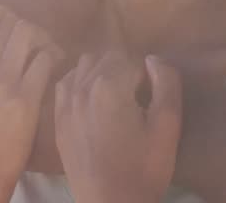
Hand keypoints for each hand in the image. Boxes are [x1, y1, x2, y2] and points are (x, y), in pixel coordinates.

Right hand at [0, 4, 63, 202]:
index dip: (3, 17)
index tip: (9, 32)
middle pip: (13, 22)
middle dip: (26, 28)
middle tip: (33, 43)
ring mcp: (4, 83)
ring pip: (31, 34)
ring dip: (42, 40)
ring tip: (46, 53)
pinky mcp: (26, 99)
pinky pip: (45, 59)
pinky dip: (53, 58)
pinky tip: (54, 69)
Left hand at [54, 50, 181, 202]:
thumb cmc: (144, 168)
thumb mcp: (168, 125)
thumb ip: (166, 83)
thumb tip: (153, 59)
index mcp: (109, 85)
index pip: (133, 59)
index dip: (148, 76)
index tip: (151, 99)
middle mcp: (81, 87)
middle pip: (107, 57)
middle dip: (125, 70)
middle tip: (138, 99)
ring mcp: (65, 103)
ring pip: (84, 65)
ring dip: (102, 72)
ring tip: (117, 98)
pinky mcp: (58, 119)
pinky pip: (66, 83)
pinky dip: (80, 82)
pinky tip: (93, 101)